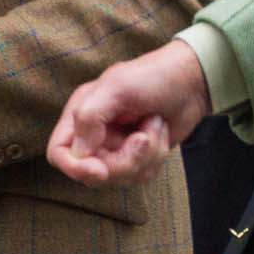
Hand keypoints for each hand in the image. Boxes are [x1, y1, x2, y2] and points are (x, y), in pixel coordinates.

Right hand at [47, 39, 212, 186]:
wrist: (195, 79)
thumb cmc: (155, 76)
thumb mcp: (118, 88)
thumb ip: (89, 116)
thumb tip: (80, 154)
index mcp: (81, 113)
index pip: (58, 153)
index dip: (74, 168)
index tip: (100, 170)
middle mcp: (95, 133)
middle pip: (91, 173)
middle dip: (122, 161)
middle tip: (143, 138)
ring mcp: (117, 146)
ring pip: (119, 177)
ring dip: (145, 155)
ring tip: (155, 126)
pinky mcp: (139, 155)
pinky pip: (140, 175)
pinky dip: (156, 157)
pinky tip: (162, 132)